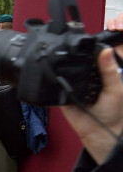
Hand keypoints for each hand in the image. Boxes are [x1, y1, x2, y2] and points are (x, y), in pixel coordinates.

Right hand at [61, 47, 122, 164]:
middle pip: (76, 62)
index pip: (92, 57)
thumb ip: (109, 71)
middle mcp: (85, 78)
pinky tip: (56, 77)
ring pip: (64, 72)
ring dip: (62, 68)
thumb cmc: (112, 111)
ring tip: (61, 62)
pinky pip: (55, 86)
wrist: (97, 132)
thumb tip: (106, 50)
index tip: (83, 40)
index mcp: (99, 73)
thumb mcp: (116, 88)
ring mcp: (72, 85)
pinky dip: (55, 82)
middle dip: (73, 58)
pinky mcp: (61, 94)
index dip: (89, 49)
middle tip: (69, 49)